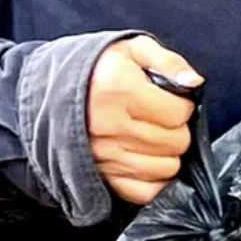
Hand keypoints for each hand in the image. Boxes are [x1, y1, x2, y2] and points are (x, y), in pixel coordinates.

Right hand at [88, 36, 198, 205]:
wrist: (45, 91)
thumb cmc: (95, 68)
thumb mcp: (131, 48)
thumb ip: (168, 61)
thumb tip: (194, 83)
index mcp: (118, 89)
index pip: (178, 113)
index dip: (182, 105)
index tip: (169, 100)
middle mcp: (108, 126)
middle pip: (175, 142)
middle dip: (176, 128)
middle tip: (159, 117)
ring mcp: (103, 155)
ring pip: (166, 167)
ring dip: (166, 152)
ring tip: (149, 135)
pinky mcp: (99, 177)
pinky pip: (144, 192)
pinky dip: (153, 178)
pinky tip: (144, 158)